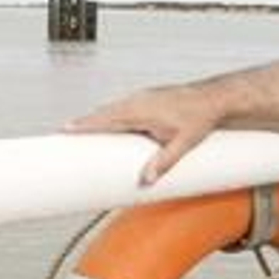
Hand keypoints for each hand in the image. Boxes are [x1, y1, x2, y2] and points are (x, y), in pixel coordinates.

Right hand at [64, 84, 222, 185]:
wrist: (214, 98)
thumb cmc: (200, 117)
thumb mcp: (183, 143)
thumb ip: (164, 162)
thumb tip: (147, 179)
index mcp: (141, 110)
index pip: (106, 119)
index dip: (84, 125)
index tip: (65, 130)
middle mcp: (137, 101)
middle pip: (102, 114)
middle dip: (83, 124)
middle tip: (63, 134)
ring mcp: (141, 98)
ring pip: (111, 110)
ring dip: (96, 119)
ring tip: (79, 131)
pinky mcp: (146, 99)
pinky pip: (120, 108)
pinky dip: (108, 116)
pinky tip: (107, 125)